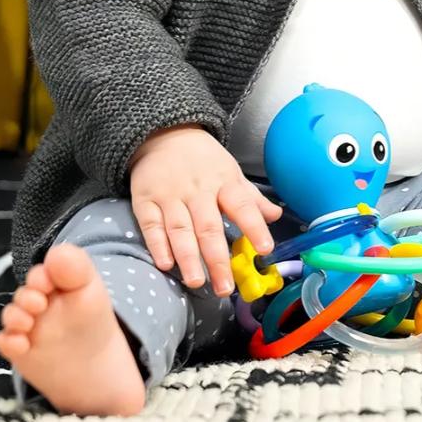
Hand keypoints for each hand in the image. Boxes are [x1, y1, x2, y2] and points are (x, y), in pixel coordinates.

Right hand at [128, 124, 282, 295]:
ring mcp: (170, 195)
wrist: (164, 134)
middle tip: (225, 287)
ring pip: (180, 229)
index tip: (265, 249)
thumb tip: (276, 215)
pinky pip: (151, 225)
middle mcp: (198, 190)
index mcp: (224, 182)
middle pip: (209, 226)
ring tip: (196, 282)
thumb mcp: (231, 173)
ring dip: (188, 258)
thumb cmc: (204, 160)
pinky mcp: (145, 200)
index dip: (254, 227)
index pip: (243, 205)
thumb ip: (252, 198)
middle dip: (217, 259)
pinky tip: (165, 264)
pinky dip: (158, 245)